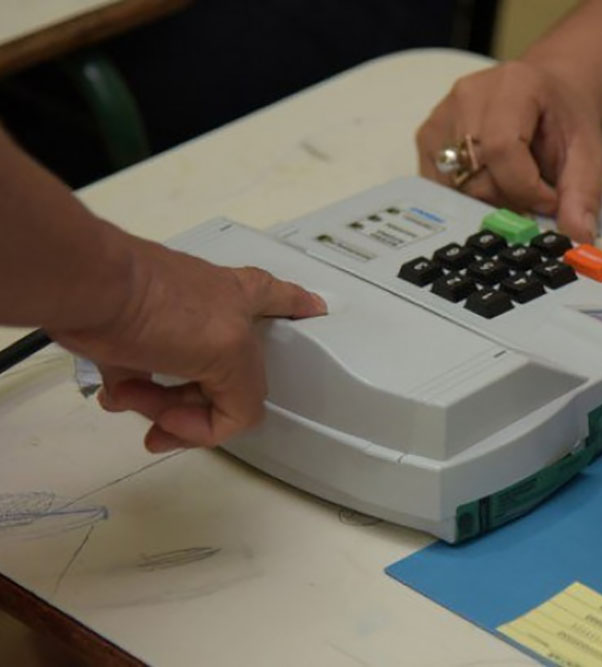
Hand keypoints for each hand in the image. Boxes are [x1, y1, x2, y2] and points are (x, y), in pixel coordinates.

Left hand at [50, 238, 325, 452]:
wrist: (88, 294)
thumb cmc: (162, 307)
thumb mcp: (229, 353)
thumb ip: (245, 394)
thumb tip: (233, 420)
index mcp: (246, 302)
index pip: (284, 302)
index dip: (300, 308)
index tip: (316, 312)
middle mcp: (213, 313)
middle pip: (225, 372)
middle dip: (203, 408)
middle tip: (177, 423)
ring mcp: (170, 328)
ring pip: (182, 384)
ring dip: (163, 406)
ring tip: (139, 401)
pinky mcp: (131, 340)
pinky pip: (142, 383)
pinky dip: (133, 396)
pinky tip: (121, 394)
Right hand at [416, 61, 601, 241]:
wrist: (545, 93)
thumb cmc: (563, 119)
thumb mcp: (587, 152)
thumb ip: (583, 194)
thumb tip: (578, 236)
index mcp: (512, 87)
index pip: (502, 149)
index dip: (526, 188)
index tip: (549, 200)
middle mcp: (468, 96)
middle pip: (475, 175)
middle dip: (509, 200)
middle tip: (535, 194)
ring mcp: (442, 117)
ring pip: (454, 187)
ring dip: (487, 201)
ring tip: (514, 184)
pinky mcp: (427, 138)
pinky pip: (441, 187)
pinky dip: (468, 197)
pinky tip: (491, 182)